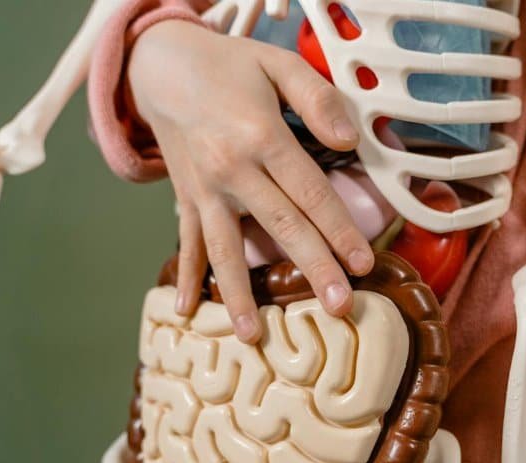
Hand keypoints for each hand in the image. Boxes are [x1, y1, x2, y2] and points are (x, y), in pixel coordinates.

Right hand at [129, 20, 373, 342]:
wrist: (162, 64)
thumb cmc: (231, 66)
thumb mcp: (279, 64)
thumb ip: (318, 99)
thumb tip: (348, 141)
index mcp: (260, 136)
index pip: (310, 192)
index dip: (339, 229)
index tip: (363, 263)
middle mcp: (230, 169)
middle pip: (280, 226)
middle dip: (312, 268)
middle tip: (338, 307)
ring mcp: (203, 189)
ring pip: (226, 248)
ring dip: (241, 294)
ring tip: (255, 335)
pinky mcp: (185, 198)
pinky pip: (187, 242)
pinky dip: (186, 276)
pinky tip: (186, 310)